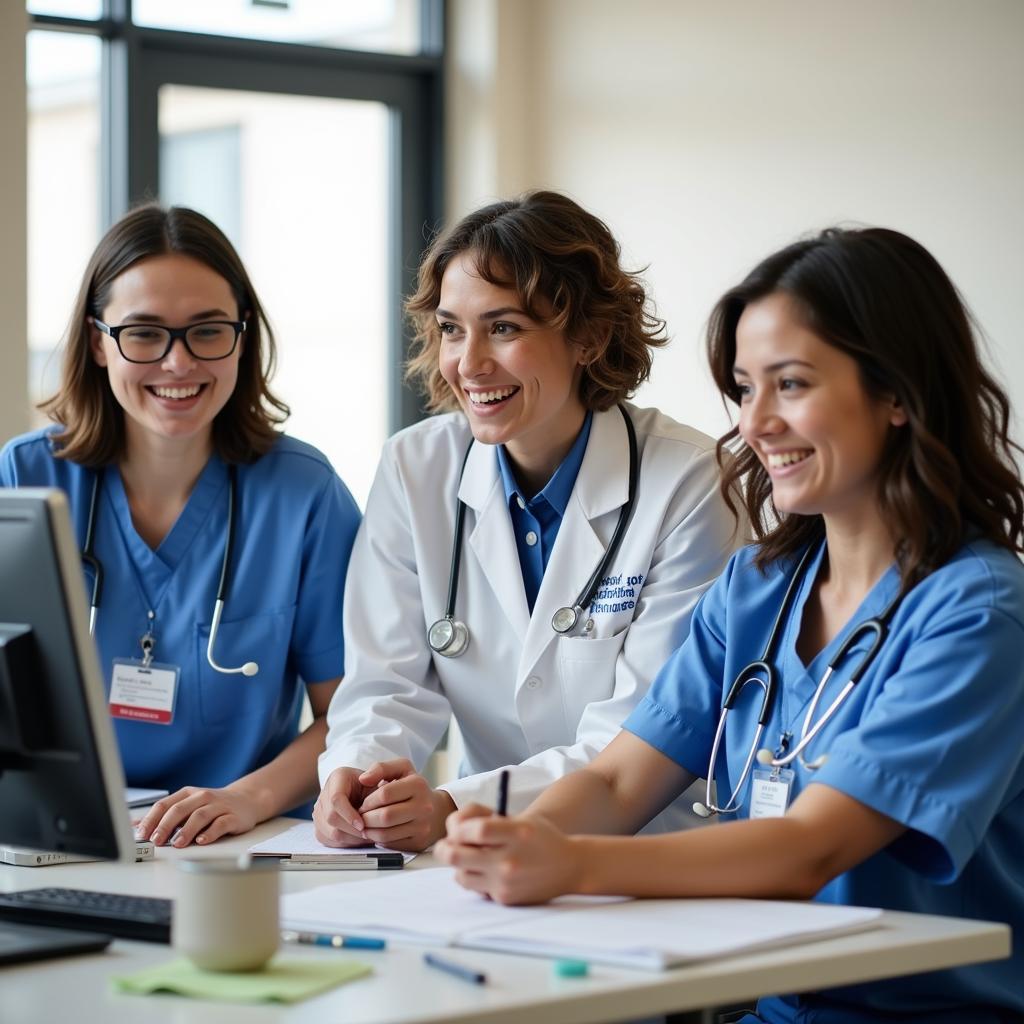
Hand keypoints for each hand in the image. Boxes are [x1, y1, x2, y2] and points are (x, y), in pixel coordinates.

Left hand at [134, 785, 263, 846]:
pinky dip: (211, 832)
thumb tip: (133, 826)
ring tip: (177, 844)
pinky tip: (202, 840)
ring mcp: (219, 806)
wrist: (246, 800)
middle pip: (180, 809)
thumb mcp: (187, 806)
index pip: (165, 805)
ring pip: (200, 816)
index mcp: (188, 794)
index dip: (151, 820)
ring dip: (186, 830)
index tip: (142, 835)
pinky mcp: (233, 816)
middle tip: (156, 841)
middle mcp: (202, 797)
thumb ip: (163, 816)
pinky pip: (221, 823)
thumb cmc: (212, 806)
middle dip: (165, 826)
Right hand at [313, 767, 378, 846]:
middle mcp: (324, 794)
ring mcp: (318, 811)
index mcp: (337, 778)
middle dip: (351, 830)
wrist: (360, 791)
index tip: (363, 825)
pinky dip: (344, 843)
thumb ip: (380, 784)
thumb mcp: (376, 780)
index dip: (349, 814)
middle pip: (331, 818)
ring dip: (349, 838)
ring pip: (329, 832)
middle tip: (369, 834)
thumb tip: (384, 787)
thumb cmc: (369, 786)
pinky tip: (358, 839)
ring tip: (366, 837)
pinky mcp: (319, 826)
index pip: (336, 799)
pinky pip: (328, 840)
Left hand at [355, 758, 455, 851]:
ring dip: (369, 831)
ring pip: (386, 834)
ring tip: (365, 825)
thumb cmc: (413, 789)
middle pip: (385, 816)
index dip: (369, 800)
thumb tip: (363, 779)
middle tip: (360, 817)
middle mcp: (424, 806)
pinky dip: (378, 840)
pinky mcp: (418, 842)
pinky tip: (376, 833)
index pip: (385, 794)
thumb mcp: (402, 770)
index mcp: (418, 785)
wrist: (437, 811)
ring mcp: (422, 826)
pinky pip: (391, 845)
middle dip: (366, 818)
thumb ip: (381, 768)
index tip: (363, 803)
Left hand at [436, 804, 583, 904]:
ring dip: (458, 865)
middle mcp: (510, 859)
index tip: (456, 828)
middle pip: (457, 855)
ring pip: (460, 875)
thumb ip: (486, 817)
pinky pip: (475, 888)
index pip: (476, 830)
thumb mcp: (520, 818)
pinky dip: (474, 878)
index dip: (458, 828)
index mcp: (516, 832)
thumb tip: (453, 826)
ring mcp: (506, 881)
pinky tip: (485, 871)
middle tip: (445, 845)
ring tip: (468, 858)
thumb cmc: (538, 836)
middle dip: (444, 848)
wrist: (570, 867)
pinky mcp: (504, 898)